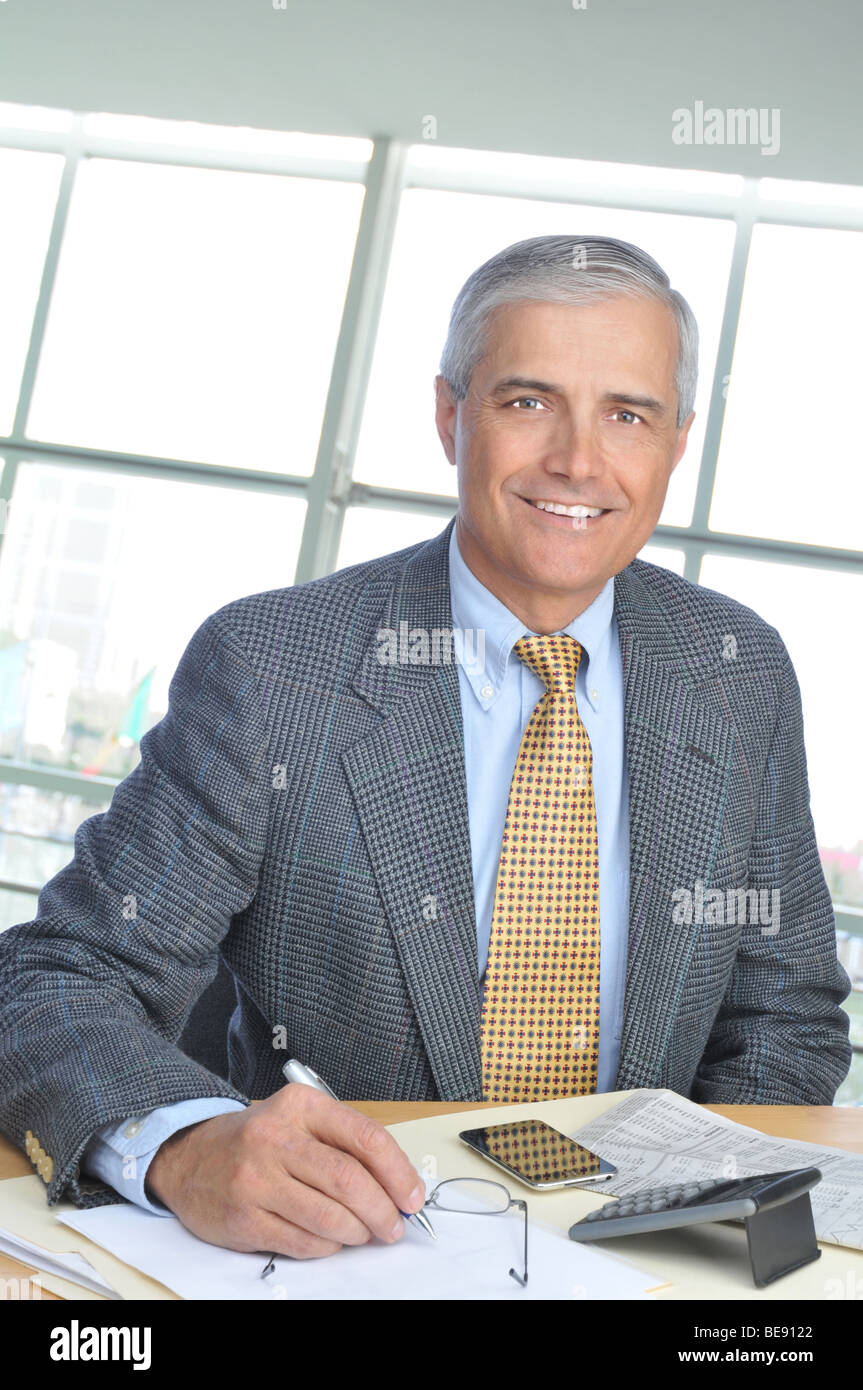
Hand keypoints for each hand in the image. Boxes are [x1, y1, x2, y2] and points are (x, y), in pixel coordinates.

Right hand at [145, 1084, 426, 1258]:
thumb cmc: (257, 1141)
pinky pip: (302, 1242)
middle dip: (383, 1210)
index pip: (365, 1138)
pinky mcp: (243, 1218)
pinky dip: (327, 1247)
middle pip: (350, 1180)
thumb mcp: (299, 1121)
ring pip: (329, 1217)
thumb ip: (345, 1144)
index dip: (398, 1173)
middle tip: (394, 1226)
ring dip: (358, 1233)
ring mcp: (256, 1179)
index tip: (413, 1196)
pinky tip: (331, 1240)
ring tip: (364, 1234)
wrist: (189, 1158)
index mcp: (300, 1106)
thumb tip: (398, 1184)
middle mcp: (276, 1138)